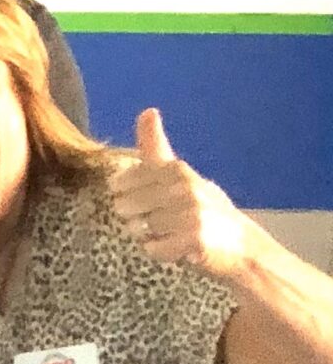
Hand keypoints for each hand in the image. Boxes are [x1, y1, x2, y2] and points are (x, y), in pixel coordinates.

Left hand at [110, 107, 253, 282]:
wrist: (243, 245)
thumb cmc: (204, 209)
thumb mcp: (181, 174)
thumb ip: (156, 147)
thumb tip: (147, 111)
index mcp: (176, 169)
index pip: (121, 182)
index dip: (127, 197)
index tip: (152, 201)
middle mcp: (184, 186)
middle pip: (124, 207)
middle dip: (136, 219)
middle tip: (165, 221)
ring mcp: (190, 212)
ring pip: (137, 229)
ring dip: (151, 237)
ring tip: (174, 233)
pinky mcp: (194, 238)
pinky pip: (152, 249)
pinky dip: (161, 253)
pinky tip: (181, 248)